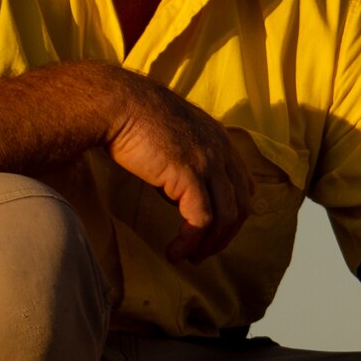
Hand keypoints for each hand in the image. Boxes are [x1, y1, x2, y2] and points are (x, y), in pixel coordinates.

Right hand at [97, 74, 259, 261]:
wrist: (117, 103)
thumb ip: (186, 166)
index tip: (214, 232)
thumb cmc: (135, 120)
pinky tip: (174, 251)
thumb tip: (179, 199)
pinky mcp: (189, 175)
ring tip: (189, 257)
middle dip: (225, 236)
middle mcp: (221, 150)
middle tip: (203, 253)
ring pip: (225, 216)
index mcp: (220, 139)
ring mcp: (208, 162)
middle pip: (240, 205)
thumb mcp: (173, 140)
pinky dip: (190, 241)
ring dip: (209, 244)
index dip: (232, 214)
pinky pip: (200, 219)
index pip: (243, 186)